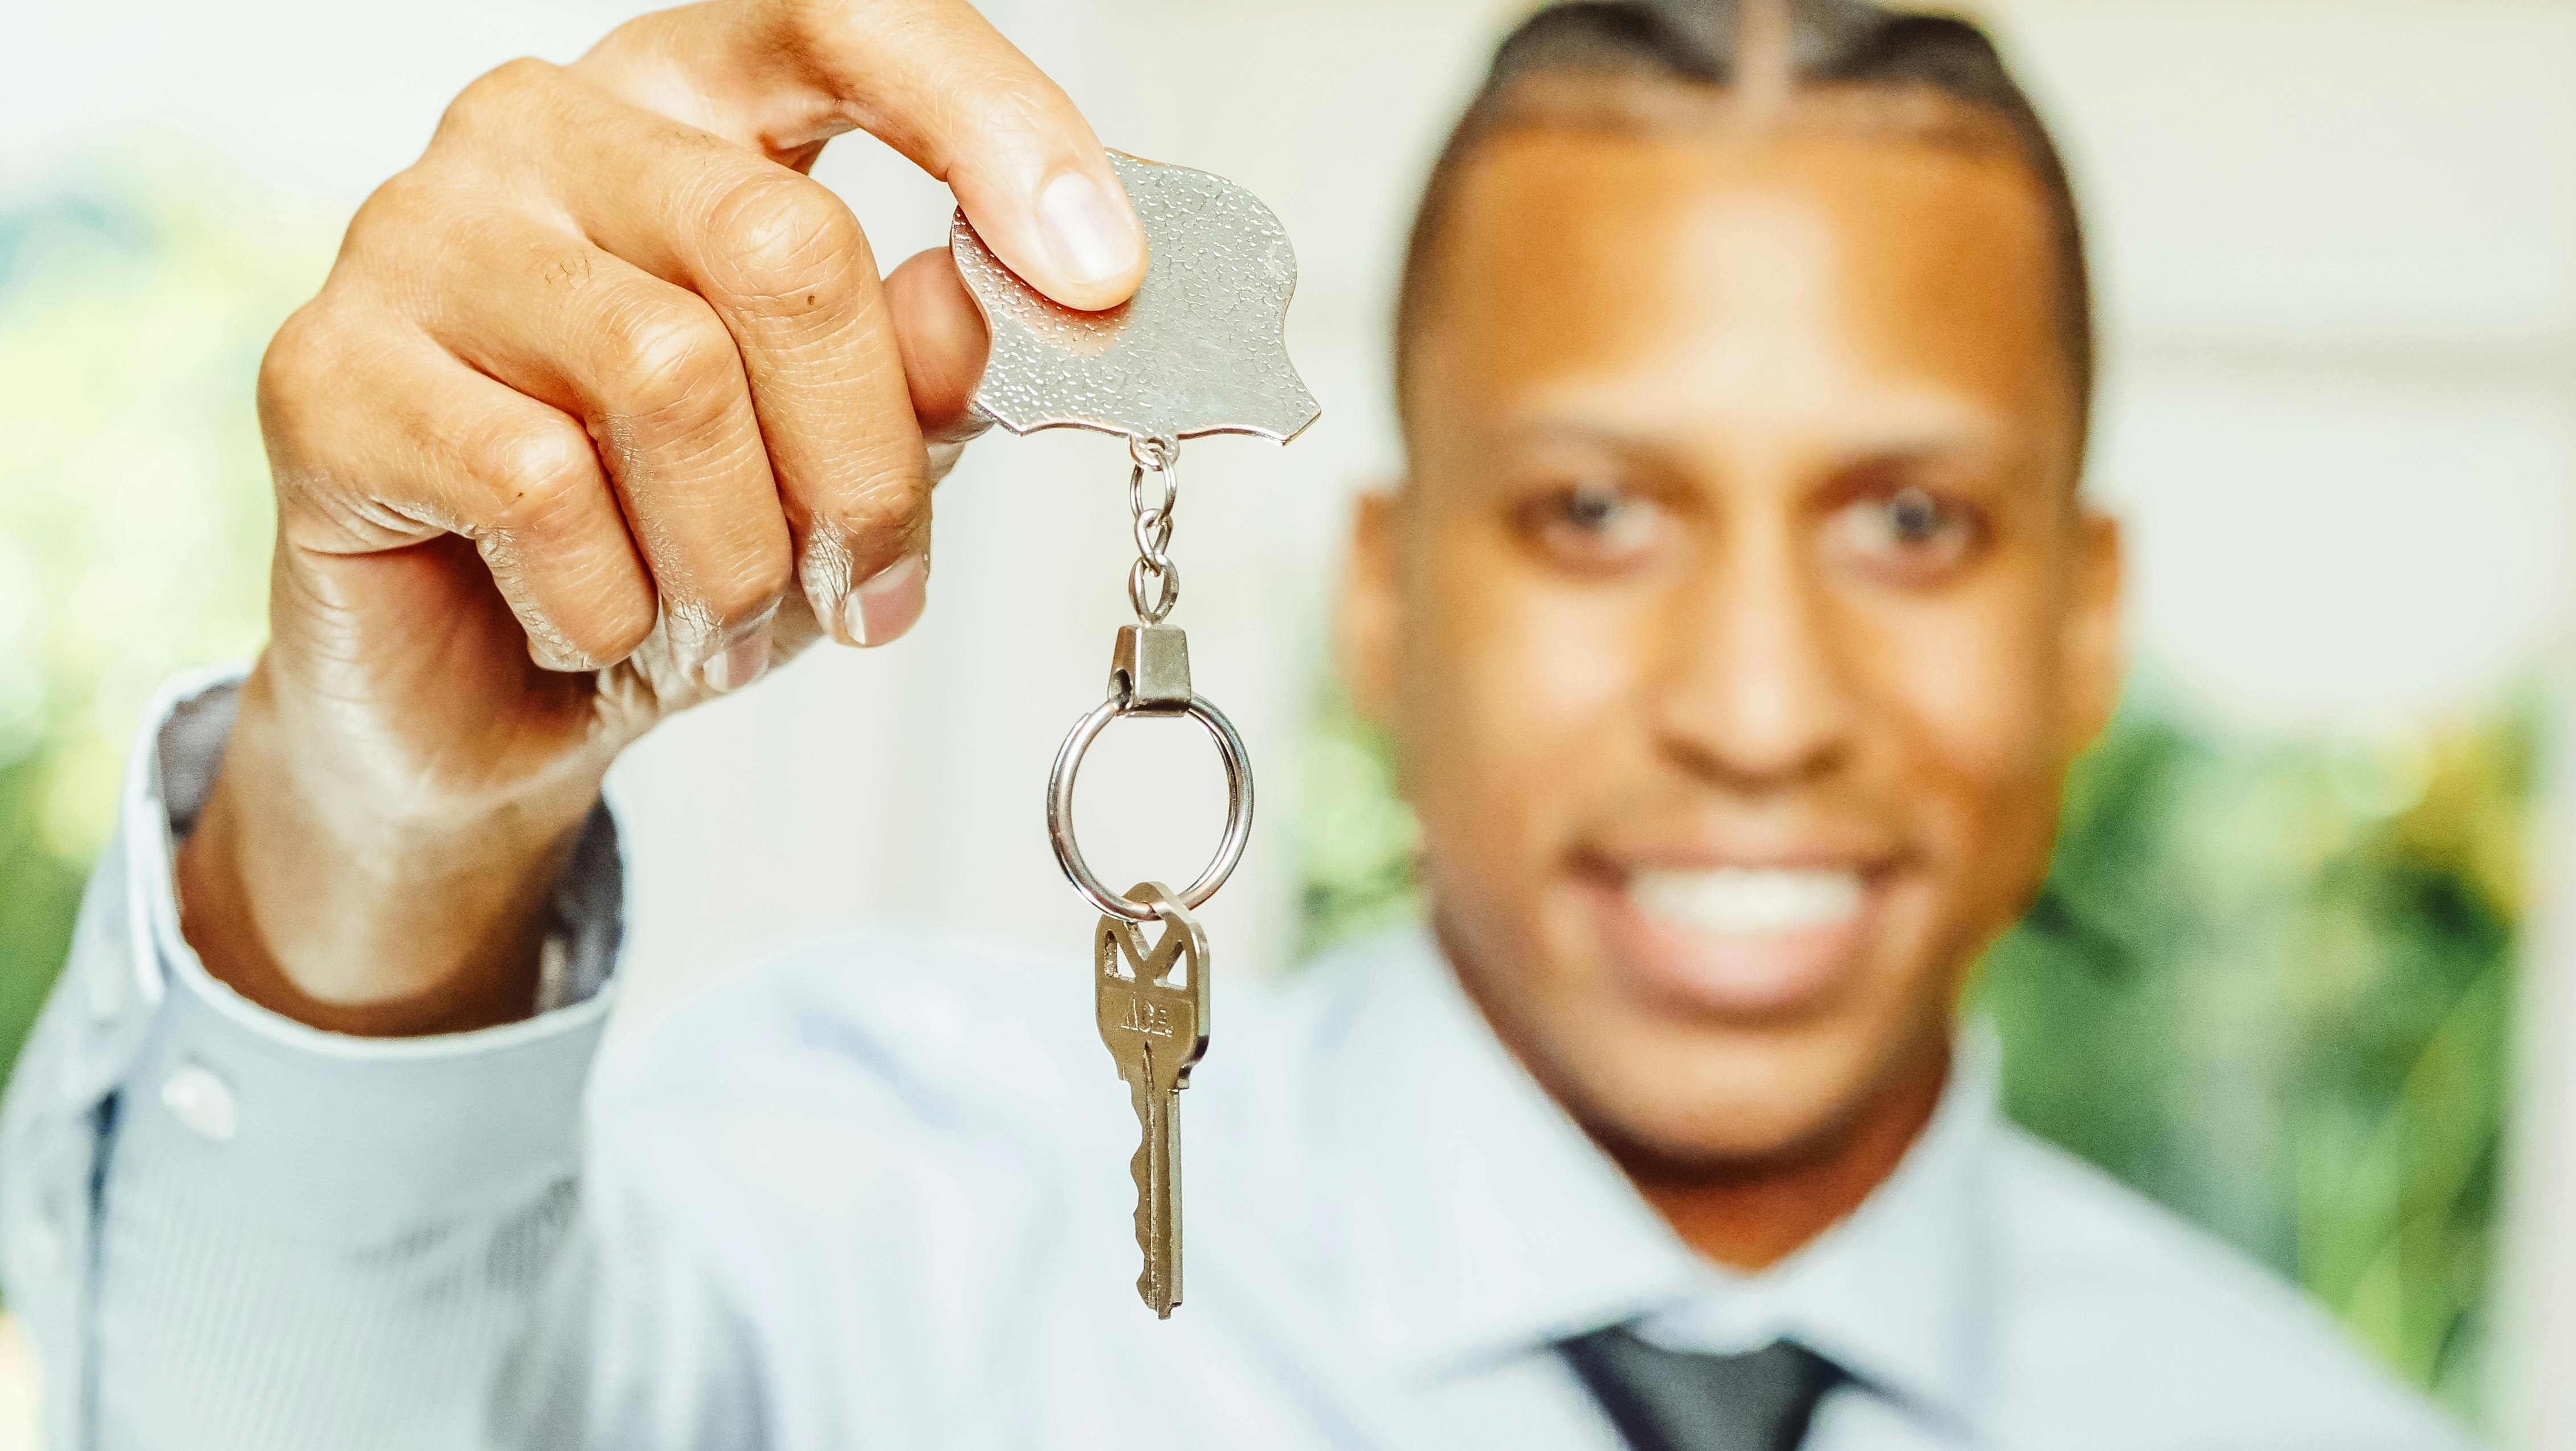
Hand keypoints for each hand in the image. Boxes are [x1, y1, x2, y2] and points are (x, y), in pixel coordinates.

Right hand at [177, 0, 1145, 1033]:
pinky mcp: (326, 372)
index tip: (1103, 278)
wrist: (490, 696)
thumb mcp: (839, 451)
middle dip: (867, 462)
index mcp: (688, 102)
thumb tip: (1034, 297)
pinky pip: (541, 482)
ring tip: (731, 618)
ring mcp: (416, 232)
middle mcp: (543, 126)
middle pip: (789, 247)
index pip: (850, 21)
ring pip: (672, 374)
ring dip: (740, 553)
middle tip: (874, 584)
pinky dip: (615, 601)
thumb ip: (924, 358)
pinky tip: (603, 625)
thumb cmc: (674, 543)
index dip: (994, 130)